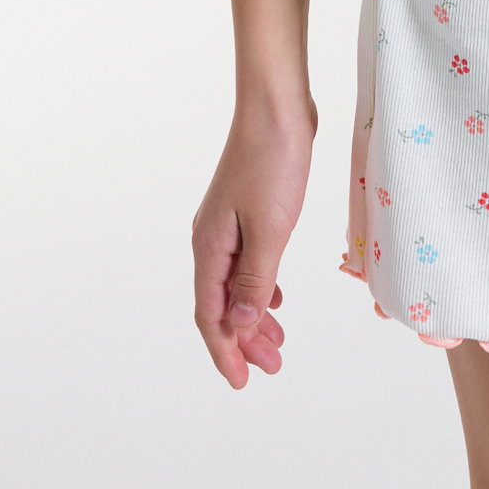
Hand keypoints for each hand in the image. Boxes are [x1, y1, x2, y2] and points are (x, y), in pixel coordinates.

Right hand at [192, 90, 316, 386]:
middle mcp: (211, 239)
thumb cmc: (274, 160)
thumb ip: (256, 279)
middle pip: (220, 305)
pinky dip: (259, 287)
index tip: (243, 382)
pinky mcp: (246, 210)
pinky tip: (275, 298)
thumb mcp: (272, 227)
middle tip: (273, 367)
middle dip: (243, 340)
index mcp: (210, 247)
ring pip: (234, 285)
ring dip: (253, 316)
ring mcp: (227, 223)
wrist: (277, 105)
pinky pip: (246, 263)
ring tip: (278, 342)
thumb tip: (240, 324)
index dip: (226, 352)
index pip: (211, 315)